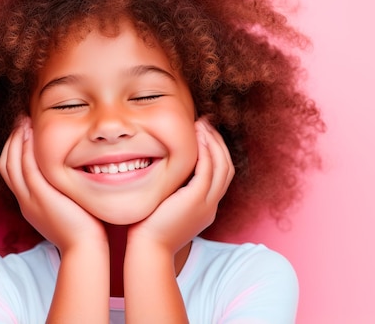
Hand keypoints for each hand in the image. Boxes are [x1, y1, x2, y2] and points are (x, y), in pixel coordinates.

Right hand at [0, 118, 106, 252]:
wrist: (84, 248)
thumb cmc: (84, 228)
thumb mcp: (67, 207)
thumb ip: (62, 191)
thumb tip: (70, 176)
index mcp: (28, 203)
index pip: (11, 172)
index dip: (14, 150)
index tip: (24, 132)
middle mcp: (24, 200)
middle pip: (6, 165)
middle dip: (12, 141)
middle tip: (20, 121)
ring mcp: (30, 199)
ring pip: (12, 164)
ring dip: (17, 140)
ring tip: (24, 121)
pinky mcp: (41, 197)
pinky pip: (27, 169)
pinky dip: (26, 150)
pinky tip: (31, 135)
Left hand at [128, 118, 233, 253]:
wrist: (148, 250)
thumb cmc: (148, 230)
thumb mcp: (165, 206)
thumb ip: (171, 190)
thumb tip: (162, 171)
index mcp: (206, 207)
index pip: (220, 174)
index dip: (215, 152)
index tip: (203, 134)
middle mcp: (211, 205)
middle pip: (227, 167)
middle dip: (218, 142)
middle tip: (206, 123)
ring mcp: (206, 203)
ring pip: (222, 166)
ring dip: (213, 142)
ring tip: (201, 125)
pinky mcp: (196, 200)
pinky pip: (208, 170)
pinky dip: (205, 151)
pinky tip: (196, 137)